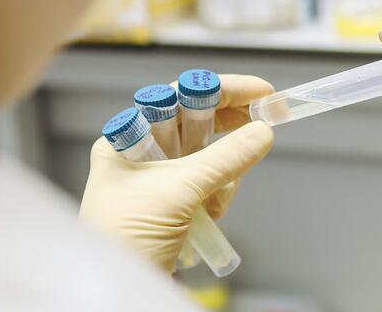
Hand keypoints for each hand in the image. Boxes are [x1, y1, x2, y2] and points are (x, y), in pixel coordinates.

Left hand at [79, 75, 274, 271]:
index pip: (179, 97)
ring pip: (209, 158)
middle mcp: (140, 154)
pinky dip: (218, 195)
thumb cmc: (124, 238)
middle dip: (228, 131)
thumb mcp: (178, 192)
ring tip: (217, 202)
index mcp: (127, 139)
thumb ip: (224, 159)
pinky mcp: (173, 206)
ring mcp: (158, 181)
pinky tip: (212, 215)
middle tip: (264, 126)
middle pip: (197, 124)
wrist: (116, 292)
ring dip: (224, 174)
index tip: (262, 92)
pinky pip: (208, 186)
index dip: (222, 90)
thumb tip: (261, 132)